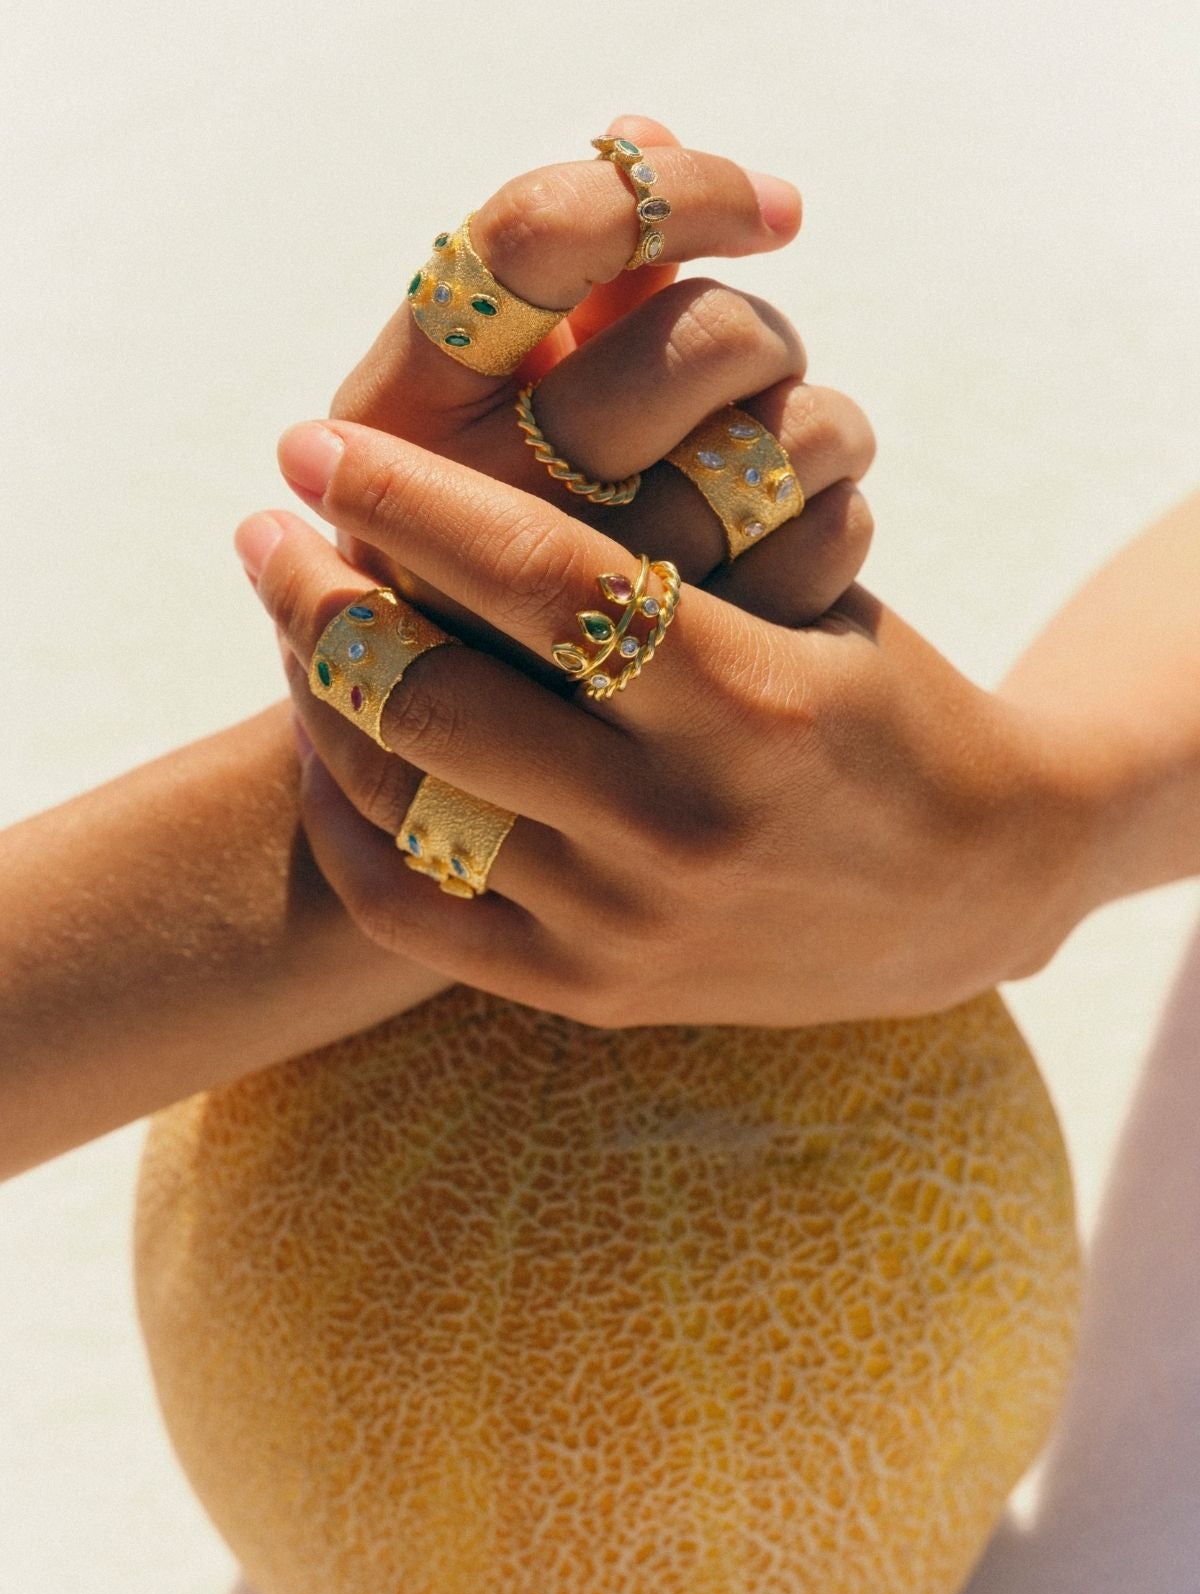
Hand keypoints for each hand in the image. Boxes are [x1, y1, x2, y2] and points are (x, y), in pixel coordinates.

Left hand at [238, 422, 1095, 1030]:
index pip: (535, 573)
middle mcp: (681, 820)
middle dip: (323, 604)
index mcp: (748, 693)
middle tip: (269, 540)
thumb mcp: (815, 591)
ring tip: (293, 636)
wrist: (975, 886)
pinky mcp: (600, 992)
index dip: (403, 497)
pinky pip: (421, 918)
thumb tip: (527, 392)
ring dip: (322, 708)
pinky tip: (337, 762)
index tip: (309, 443)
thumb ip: (680, 525)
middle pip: (440, 702)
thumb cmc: (884, 701)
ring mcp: (634, 922)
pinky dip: (354, 834)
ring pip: (411, 810)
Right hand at [316, 114, 874, 639]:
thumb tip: (637, 127)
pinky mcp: (689, 694)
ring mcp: (594, 618)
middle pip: (700, 336)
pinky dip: (838, 515)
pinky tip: (790, 550)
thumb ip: (556, 293)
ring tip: (767, 465)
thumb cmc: (486, 569)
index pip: (533, 236)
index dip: (668, 191)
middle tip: (751, 368)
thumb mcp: (480, 437)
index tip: (769, 206)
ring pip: (786, 436)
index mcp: (397, 422)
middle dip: (758, 333)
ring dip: (812, 423)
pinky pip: (832, 535)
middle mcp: (481, 514)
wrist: (494, 801)